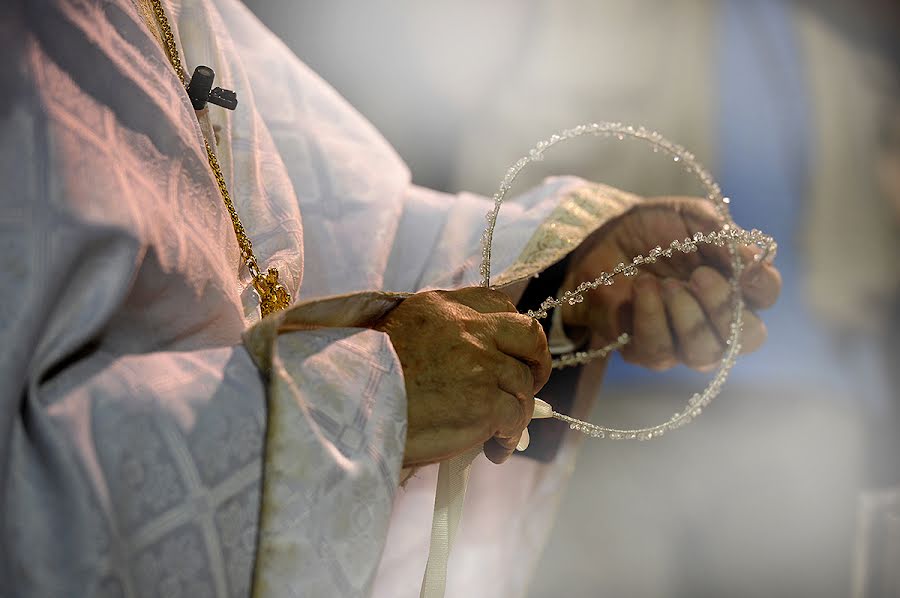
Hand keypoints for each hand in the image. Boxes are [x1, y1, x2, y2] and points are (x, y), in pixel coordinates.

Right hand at [375, 288, 550, 465]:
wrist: (348, 406)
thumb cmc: (364, 377)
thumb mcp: (397, 331)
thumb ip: (437, 333)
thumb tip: (470, 358)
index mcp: (443, 307)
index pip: (496, 302)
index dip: (510, 329)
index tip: (510, 350)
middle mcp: (468, 329)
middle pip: (527, 335)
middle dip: (537, 360)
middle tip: (531, 382)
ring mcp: (481, 365)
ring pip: (523, 384)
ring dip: (517, 410)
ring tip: (501, 432)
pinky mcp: (486, 403)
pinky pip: (514, 418)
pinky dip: (509, 437)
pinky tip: (495, 449)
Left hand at [561, 197, 781, 370]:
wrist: (600, 238)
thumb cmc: (652, 228)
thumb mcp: (690, 218)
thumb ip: (723, 235)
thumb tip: (756, 259)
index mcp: (736, 281)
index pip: (766, 296)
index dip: (761, 286)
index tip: (743, 268)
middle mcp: (716, 317)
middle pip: (747, 338)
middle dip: (724, 308)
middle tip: (699, 277)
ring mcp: (684, 338)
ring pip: (704, 353)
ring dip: (687, 316)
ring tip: (666, 283)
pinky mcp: (648, 351)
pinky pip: (660, 352)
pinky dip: (651, 317)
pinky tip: (642, 289)